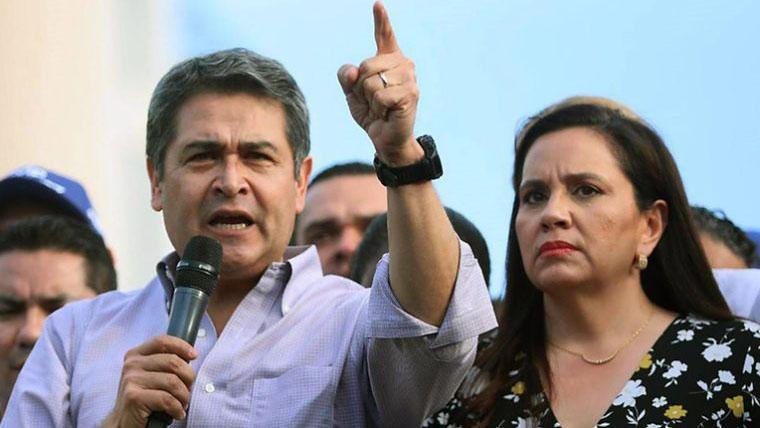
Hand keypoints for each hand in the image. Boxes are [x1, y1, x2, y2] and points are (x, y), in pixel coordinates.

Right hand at [101, 335, 196, 427]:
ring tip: (183, 404)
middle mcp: (132, 364)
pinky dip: (177, 408)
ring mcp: (131, 380)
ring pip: (172, 381)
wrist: (124, 423)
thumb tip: (190, 355)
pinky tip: (177, 413)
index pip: (162, 341)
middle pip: (172, 362)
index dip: (181, 346)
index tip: (194, 355)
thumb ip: (165, 363)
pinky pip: (167, 399)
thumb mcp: (151, 375)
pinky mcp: (133, 397)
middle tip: (188, 390)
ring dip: (184, 396)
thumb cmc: (144, 398)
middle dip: (188, 377)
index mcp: (136, 355)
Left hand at [338, 1, 423, 166]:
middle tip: (373, 101)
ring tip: (381, 107)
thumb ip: (346, 77)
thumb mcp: (352, 93)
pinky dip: (378, 108)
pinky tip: (387, 113)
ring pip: (371, 81)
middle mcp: (402, 65)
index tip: (377, 4)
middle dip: (360, 88)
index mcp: (388, 60)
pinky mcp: (410, 94)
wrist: (385, 138)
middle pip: (366, 65)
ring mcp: (409, 79)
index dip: (381, 20)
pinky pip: (380, 95)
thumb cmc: (372, 113)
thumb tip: (352, 70)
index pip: (384, 36)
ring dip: (370, 100)